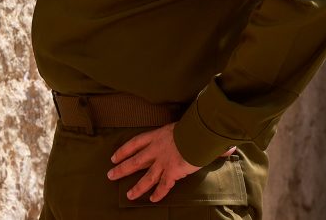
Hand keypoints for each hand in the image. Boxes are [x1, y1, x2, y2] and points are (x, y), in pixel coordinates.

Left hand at [106, 124, 235, 202]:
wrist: (197, 134)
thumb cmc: (193, 127)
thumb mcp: (186, 126)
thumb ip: (193, 133)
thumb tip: (216, 139)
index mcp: (157, 136)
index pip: (135, 143)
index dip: (123, 150)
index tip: (113, 157)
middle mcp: (156, 150)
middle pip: (135, 161)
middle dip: (122, 169)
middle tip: (110, 175)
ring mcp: (163, 162)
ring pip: (146, 178)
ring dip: (137, 187)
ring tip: (128, 195)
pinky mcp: (172, 172)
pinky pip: (163, 186)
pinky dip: (158, 193)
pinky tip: (152, 199)